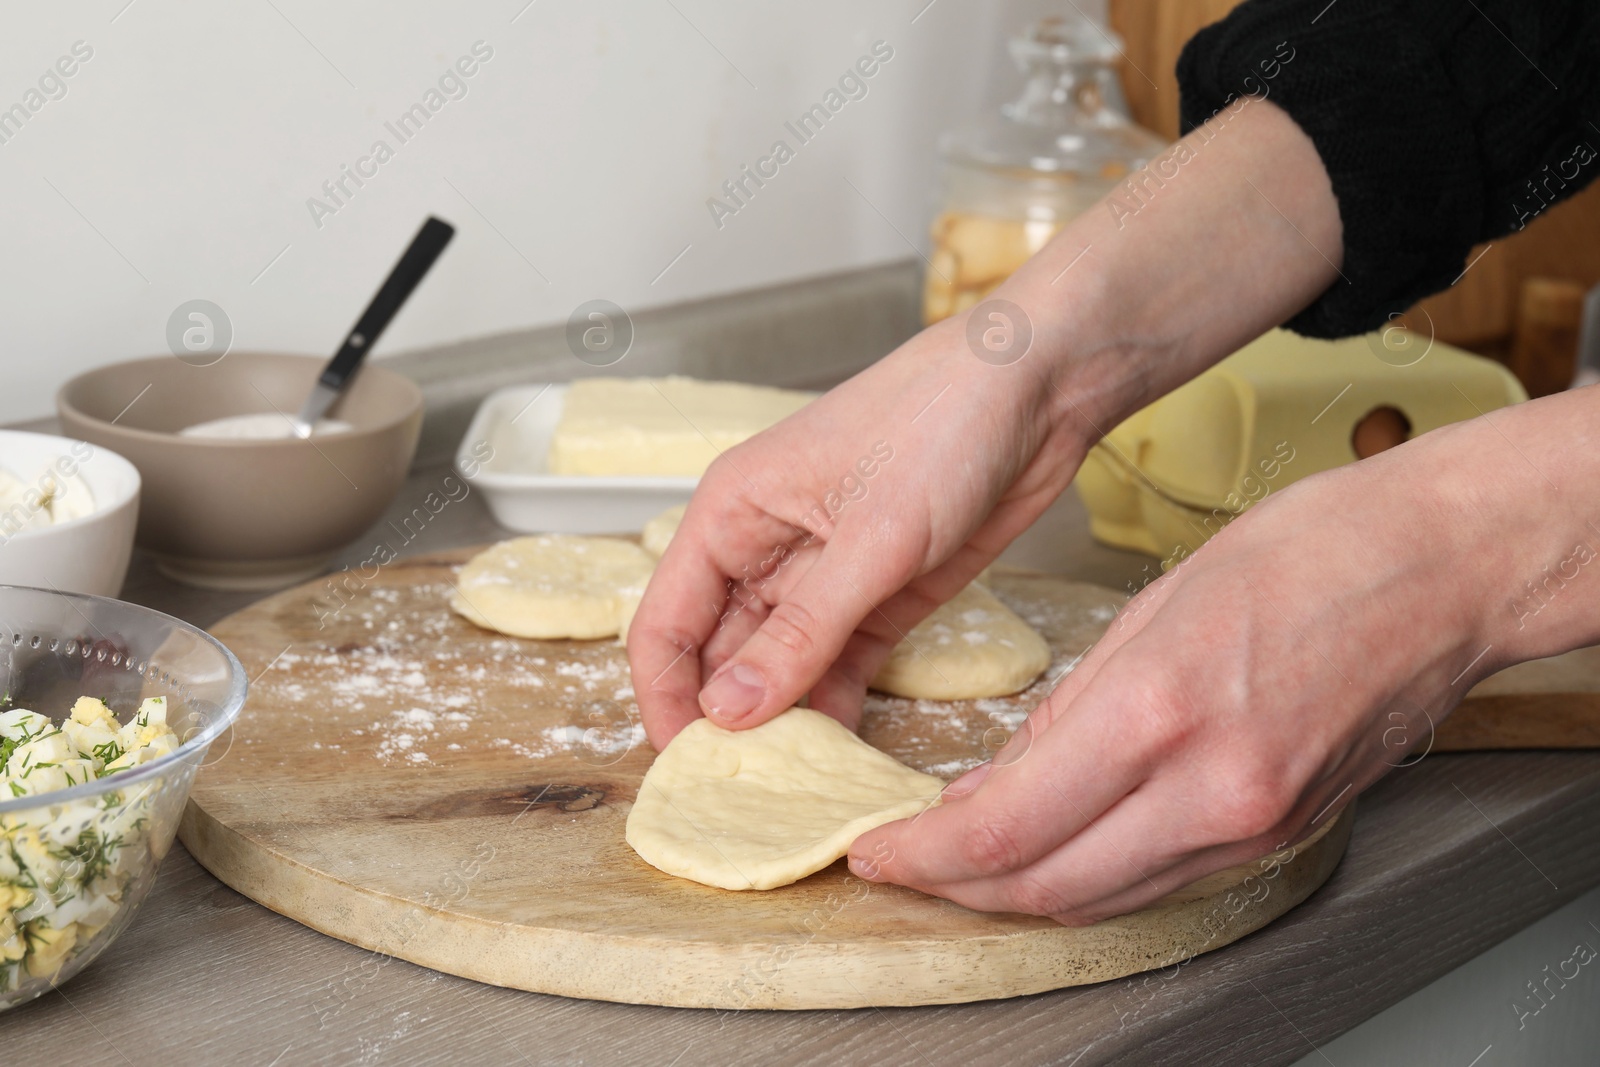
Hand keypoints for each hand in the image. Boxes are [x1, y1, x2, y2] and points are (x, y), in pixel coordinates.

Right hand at [627, 315, 1090, 748]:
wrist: (1039, 388)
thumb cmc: (943, 420)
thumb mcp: (871, 536)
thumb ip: (799, 630)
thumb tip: (728, 709)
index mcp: (730, 514)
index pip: (664, 624)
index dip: (666, 700)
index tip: (687, 769)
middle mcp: (764, 549)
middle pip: (715, 656)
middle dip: (724, 725)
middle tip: (741, 799)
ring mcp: (823, 576)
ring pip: (776, 670)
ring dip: (780, 726)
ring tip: (791, 792)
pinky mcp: (879, 597)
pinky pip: (836, 667)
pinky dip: (834, 711)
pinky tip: (840, 759)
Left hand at [848, 425, 1505, 922]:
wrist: (1442, 573)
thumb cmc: (1312, 553)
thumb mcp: (1154, 604)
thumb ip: (1069, 708)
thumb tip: (998, 781)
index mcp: (1161, 711)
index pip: (1006, 828)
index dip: (921, 855)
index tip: (875, 848)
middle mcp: (1211, 790)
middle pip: (1044, 886)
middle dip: (953, 886)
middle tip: (899, 863)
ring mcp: (1251, 825)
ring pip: (1100, 898)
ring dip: (1016, 890)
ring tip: (958, 861)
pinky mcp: (1278, 836)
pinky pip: (1158, 882)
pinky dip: (1089, 876)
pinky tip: (1051, 849)